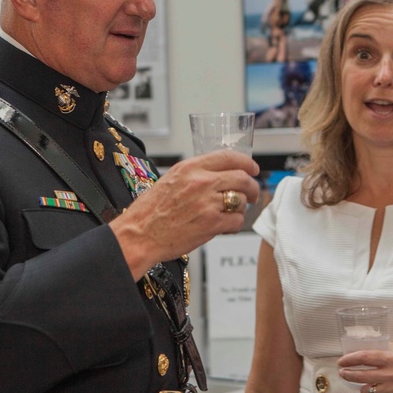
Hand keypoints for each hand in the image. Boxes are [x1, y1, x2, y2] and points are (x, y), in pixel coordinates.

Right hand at [110, 150, 259, 272]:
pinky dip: (234, 224)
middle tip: (253, 194)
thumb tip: (219, 174)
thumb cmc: (150, 211)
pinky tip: (224, 226)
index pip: (229, 157)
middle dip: (252, 187)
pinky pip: (236, 221)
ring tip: (229, 213)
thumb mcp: (171, 179)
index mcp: (190, 167)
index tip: (252, 169)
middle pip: (242, 178)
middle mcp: (201, 182)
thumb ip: (196, 174)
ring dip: (240, 208)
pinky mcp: (211, 224)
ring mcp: (207, 203)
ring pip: (241, 201)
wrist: (139, 235)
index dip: (247, 162)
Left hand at [337, 344, 392, 392]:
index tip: (342, 361)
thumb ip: (383, 347)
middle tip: (344, 373)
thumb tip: (365, 344)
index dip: (350, 359)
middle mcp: (392, 373)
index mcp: (392, 357)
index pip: (365, 357)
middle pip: (362, 375)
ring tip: (361, 384)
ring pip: (367, 390)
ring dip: (361, 387)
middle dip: (348, 374)